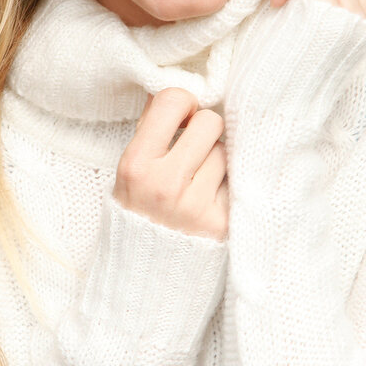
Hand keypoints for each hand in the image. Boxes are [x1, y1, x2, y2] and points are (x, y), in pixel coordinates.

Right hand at [114, 88, 227, 239]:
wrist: (147, 277)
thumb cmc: (138, 214)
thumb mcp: (130, 171)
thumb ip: (151, 129)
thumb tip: (178, 89)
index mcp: (137, 164)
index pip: (173, 101)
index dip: (182, 105)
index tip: (181, 117)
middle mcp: (166, 184)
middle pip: (210, 122)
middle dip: (204, 132)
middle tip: (193, 150)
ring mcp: (196, 206)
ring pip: (226, 152)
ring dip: (216, 161)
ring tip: (198, 182)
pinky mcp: (222, 223)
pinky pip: (236, 181)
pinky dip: (225, 187)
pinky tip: (209, 201)